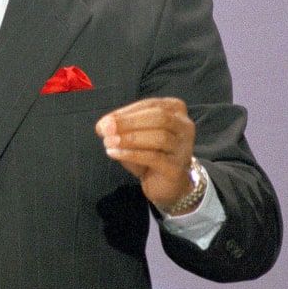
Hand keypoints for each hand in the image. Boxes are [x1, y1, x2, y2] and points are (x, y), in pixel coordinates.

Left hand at [96, 97, 197, 212]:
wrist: (165, 183)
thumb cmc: (150, 152)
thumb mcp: (135, 134)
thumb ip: (121, 127)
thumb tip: (103, 126)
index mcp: (175, 109)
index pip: (149, 105)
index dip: (125, 112)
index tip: (104, 122)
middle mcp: (184, 126)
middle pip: (158, 117)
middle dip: (129, 122)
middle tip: (106, 129)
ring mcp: (184, 147)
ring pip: (159, 137)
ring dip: (130, 139)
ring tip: (108, 143)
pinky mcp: (177, 167)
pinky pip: (154, 157)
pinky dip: (132, 154)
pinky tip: (115, 154)